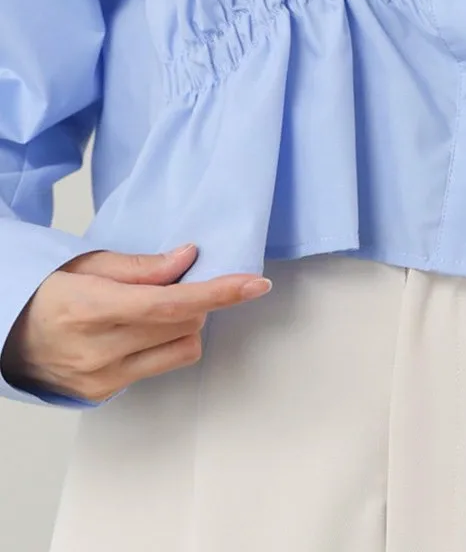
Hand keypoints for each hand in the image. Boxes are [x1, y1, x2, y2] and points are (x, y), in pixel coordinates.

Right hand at [0, 246, 271, 403]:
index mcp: (92, 307)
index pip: (172, 304)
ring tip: (156, 309)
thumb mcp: (88, 264)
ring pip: (182, 349)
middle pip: (185, 325)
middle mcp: (99, 348)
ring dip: (186, 325)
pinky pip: (162, 366)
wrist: (5, 337)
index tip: (255, 284)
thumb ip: (142, 266)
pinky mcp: (106, 393)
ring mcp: (103, 377)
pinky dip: (167, 344)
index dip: (219, 293)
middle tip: (177, 283)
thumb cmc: (47, 292)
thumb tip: (188, 258)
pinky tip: (144, 331)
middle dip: (196, 300)